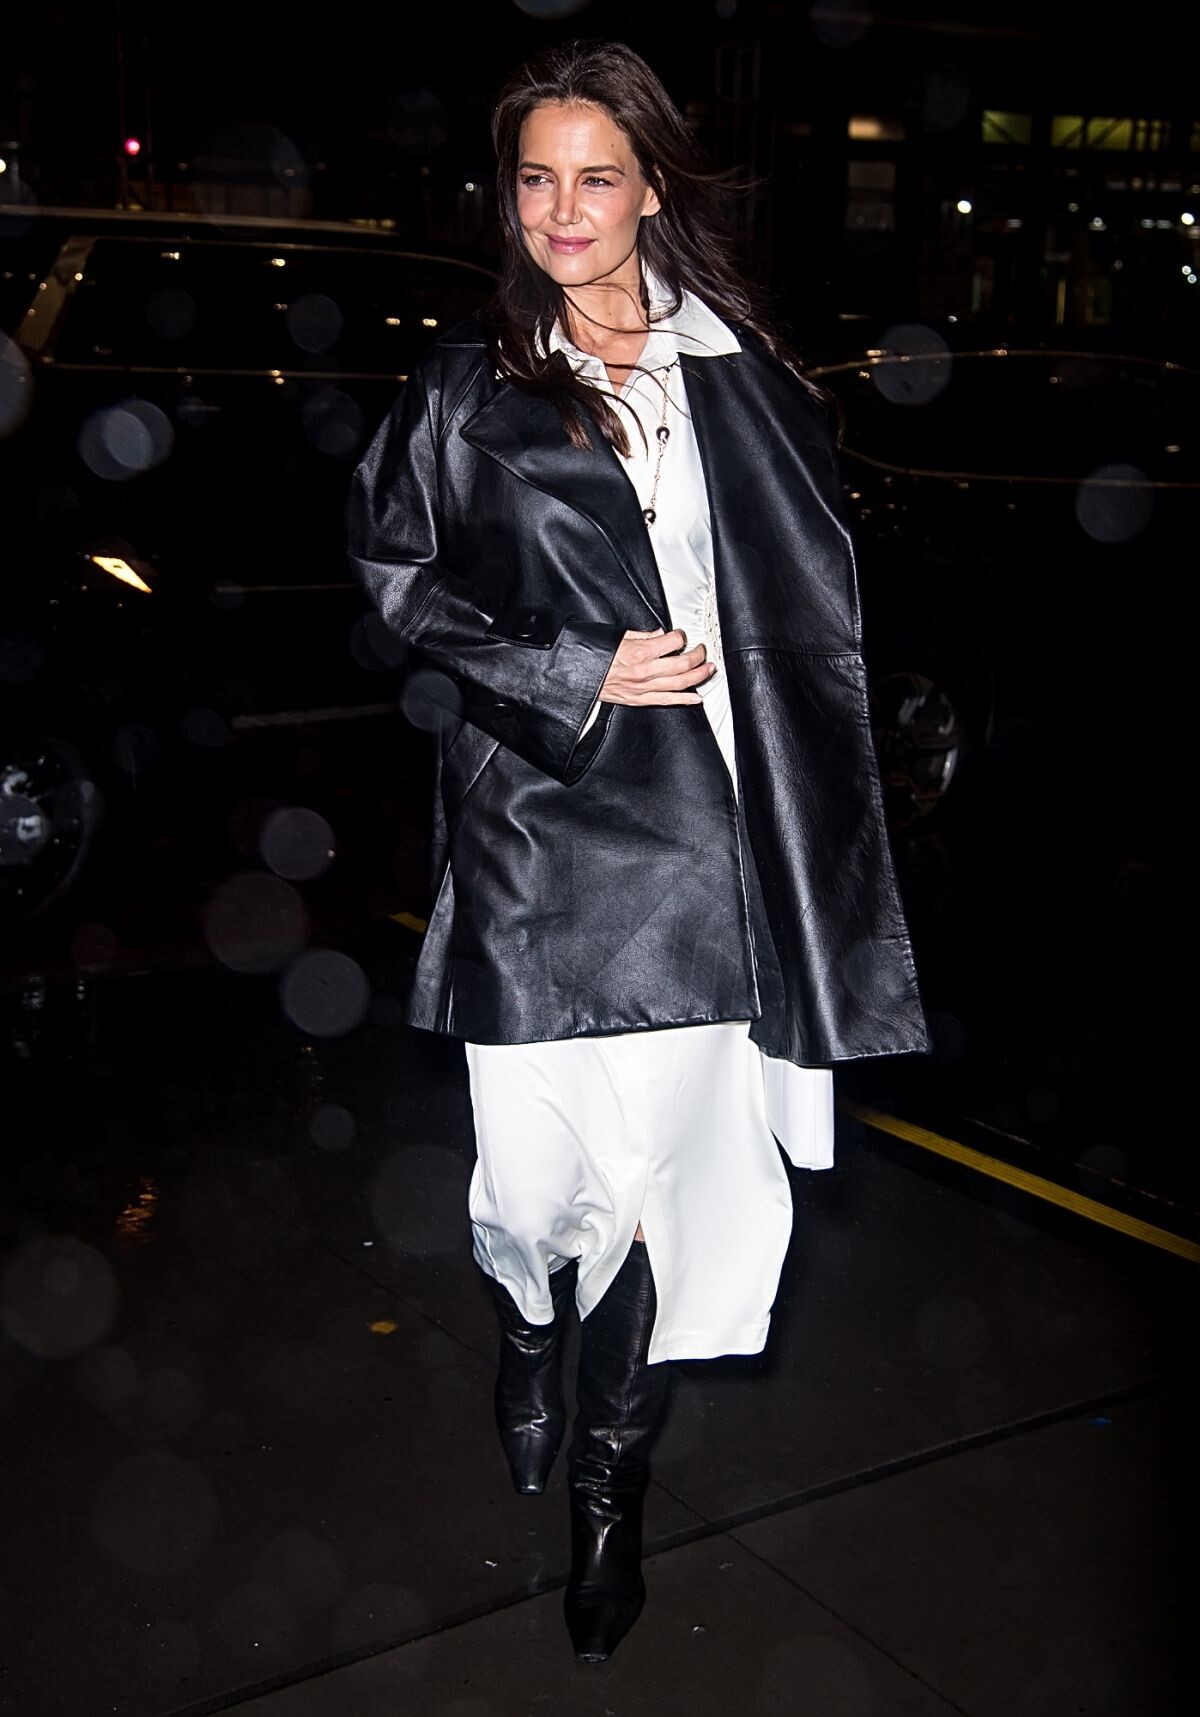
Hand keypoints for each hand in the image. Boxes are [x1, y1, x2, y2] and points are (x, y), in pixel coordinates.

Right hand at [598, 629, 716, 706]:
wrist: (579, 676)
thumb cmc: (595, 657)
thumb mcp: (618, 637)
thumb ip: (642, 635)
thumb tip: (658, 634)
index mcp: (640, 651)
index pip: (672, 641)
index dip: (682, 636)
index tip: (682, 635)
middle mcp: (646, 670)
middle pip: (683, 663)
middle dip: (698, 656)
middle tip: (702, 651)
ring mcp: (644, 687)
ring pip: (681, 683)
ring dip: (699, 676)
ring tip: (708, 669)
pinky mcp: (640, 699)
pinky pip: (668, 700)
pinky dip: (685, 700)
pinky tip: (696, 697)